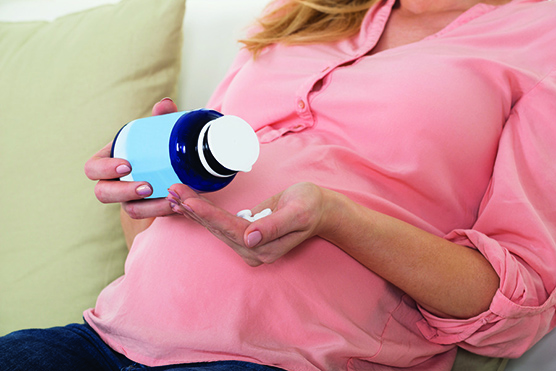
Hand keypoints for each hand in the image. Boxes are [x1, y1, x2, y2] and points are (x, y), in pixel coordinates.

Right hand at [84, 97, 178, 218]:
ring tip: (168, 199)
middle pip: (104, 193)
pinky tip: (179, 204)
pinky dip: (163, 210)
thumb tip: (165, 104)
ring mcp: (129, 199)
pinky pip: (149, 215)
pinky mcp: (147, 209)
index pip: (93, 168)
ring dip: (147, 207)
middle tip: (147, 187)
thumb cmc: (157, 146)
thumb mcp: (158, 132)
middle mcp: (114, 182)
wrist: (175, 167)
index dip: (105, 169)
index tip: (126, 165)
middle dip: (123, 192)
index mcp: (109, 160)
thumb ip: (161, 118)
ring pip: (129, 209)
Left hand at [167, 182, 330, 265]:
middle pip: (217, 229)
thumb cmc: (311, 206)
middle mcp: (252, 250)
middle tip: (171, 190)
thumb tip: (250, 239)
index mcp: (264, 248)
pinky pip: (220, 223)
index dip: (208, 215)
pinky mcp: (244, 234)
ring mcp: (247, 244)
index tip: (188, 201)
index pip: (230, 229)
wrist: (320, 209)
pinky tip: (187, 204)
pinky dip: (203, 212)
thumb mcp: (297, 212)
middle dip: (193, 209)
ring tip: (173, 194)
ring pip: (214, 227)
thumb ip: (274, 226)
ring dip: (193, 210)